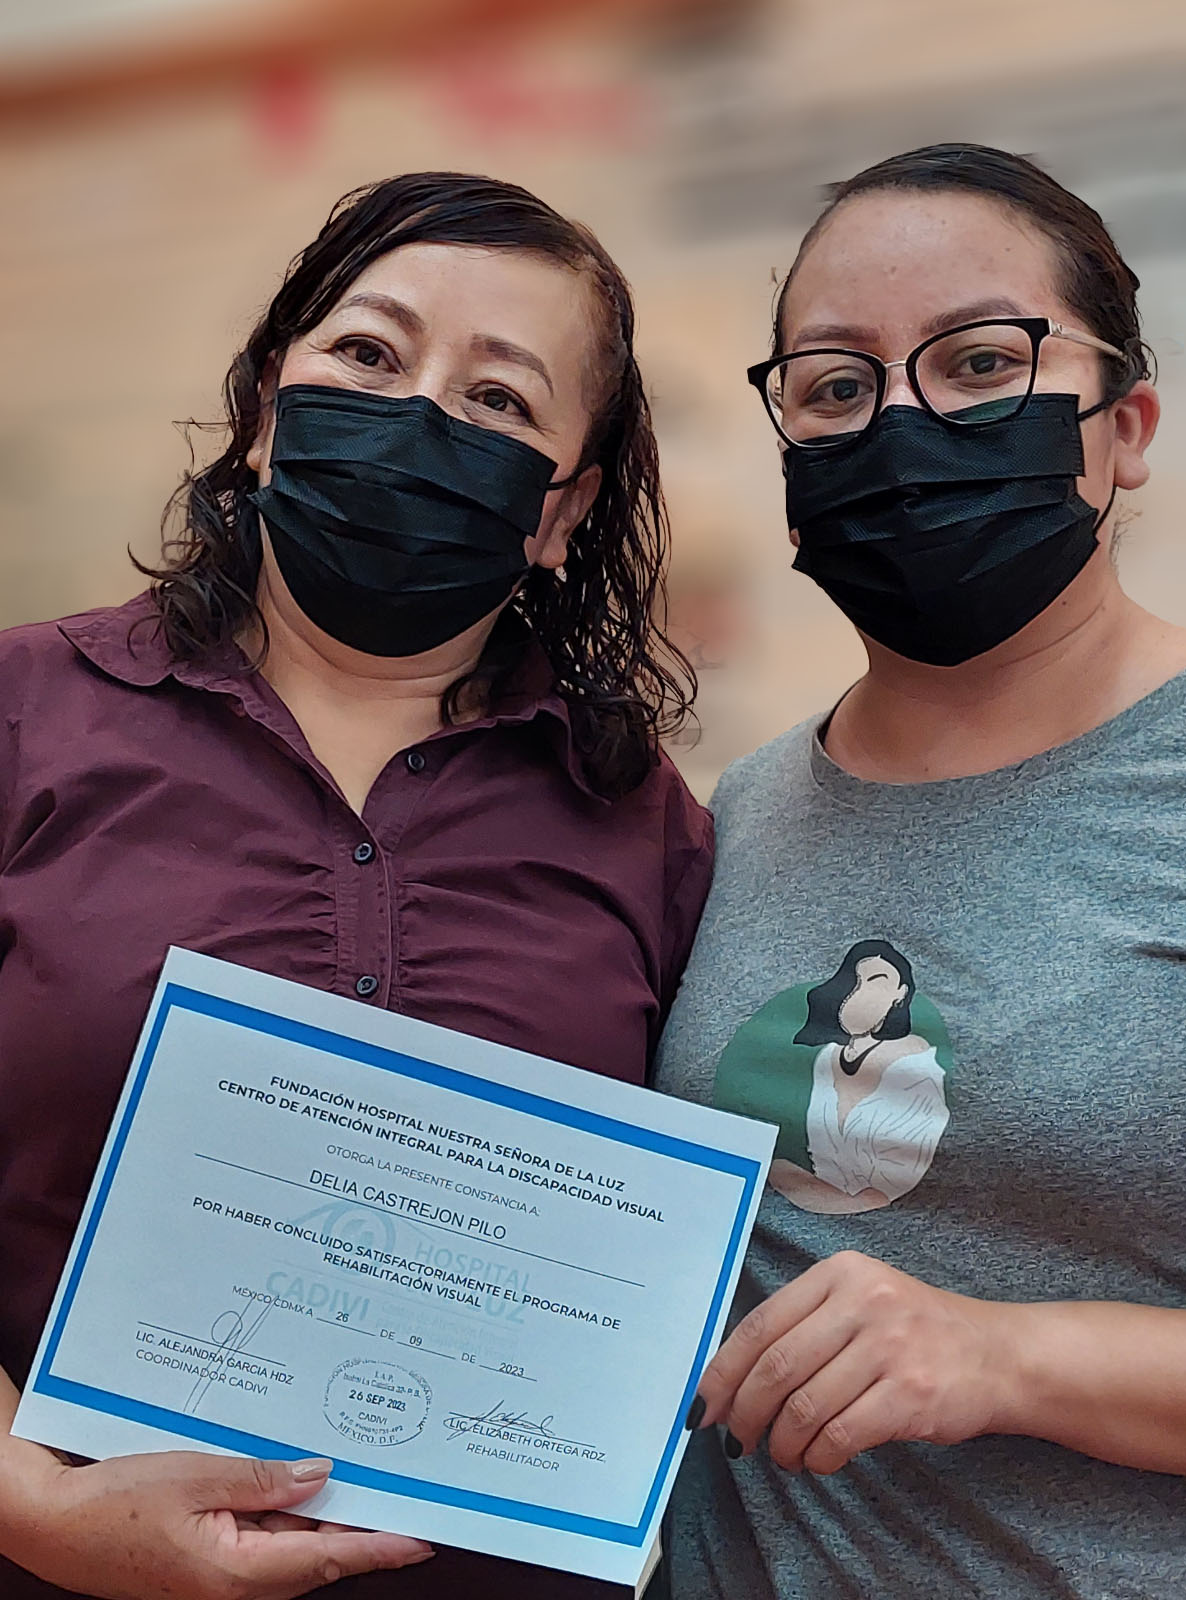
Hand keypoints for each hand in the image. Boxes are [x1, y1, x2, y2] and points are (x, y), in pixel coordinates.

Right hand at [8, 1447, 434, 1599]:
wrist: (55, 1525)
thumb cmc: (115, 1503)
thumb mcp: (195, 1476)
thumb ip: (263, 1479)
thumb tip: (321, 1477)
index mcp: (237, 1573)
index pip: (329, 1561)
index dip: (381, 1547)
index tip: (424, 1537)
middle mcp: (235, 1585)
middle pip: (316, 1557)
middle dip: (363, 1528)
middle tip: (408, 1496)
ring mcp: (220, 1576)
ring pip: (290, 1547)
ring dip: (325, 1520)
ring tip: (368, 1481)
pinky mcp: (206, 1561)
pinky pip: (261, 1540)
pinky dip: (287, 1516)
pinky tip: (302, 1485)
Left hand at [692, 1250, 1016, 1474]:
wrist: (998, 1355)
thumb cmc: (916, 1332)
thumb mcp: (862, 1301)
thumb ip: (806, 1325)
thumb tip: (734, 1379)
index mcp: (841, 1272)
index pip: (762, 1323)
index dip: (724, 1369)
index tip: (703, 1404)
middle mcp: (864, 1301)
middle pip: (777, 1367)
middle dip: (746, 1412)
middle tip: (738, 1440)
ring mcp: (889, 1346)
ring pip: (805, 1406)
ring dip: (782, 1442)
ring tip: (783, 1455)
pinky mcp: (910, 1394)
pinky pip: (840, 1434)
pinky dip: (818, 1457)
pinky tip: (818, 1461)